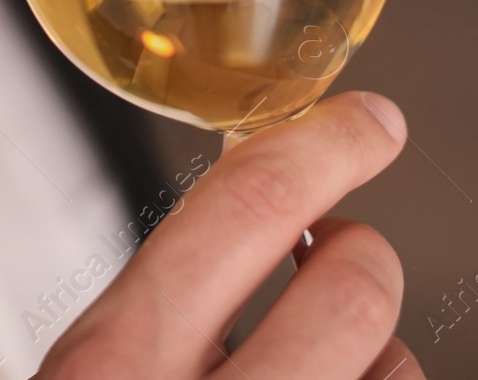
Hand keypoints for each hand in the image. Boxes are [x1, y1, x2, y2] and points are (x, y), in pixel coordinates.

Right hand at [35, 91, 423, 378]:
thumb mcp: (81, 373)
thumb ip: (146, 313)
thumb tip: (246, 233)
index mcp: (117, 364)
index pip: (247, 209)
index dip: (326, 147)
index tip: (368, 124)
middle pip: (354, 286)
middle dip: (360, 258)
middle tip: (333, 264)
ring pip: (397, 366)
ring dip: (373, 355)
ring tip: (318, 369)